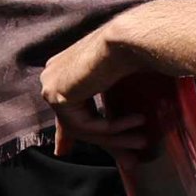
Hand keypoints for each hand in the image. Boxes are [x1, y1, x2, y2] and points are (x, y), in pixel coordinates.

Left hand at [41, 19, 164, 160]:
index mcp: (67, 66)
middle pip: (76, 121)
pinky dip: (112, 128)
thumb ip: (118, 102)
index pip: (66, 107)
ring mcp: (52, 85)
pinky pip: (85, 125)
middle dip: (105, 143)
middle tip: (127, 160)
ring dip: (116, 138)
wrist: (133, 36)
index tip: (64, 151)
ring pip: (82, 126)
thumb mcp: (124, 81)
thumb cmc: (139, 48)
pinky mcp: (57, 96)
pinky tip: (137, 121)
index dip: (67, 132)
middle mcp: (54, 74)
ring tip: (143, 142)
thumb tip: (132, 129)